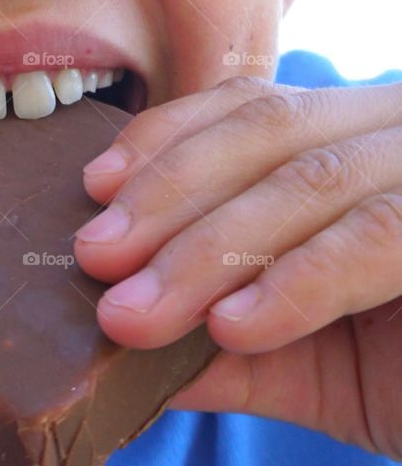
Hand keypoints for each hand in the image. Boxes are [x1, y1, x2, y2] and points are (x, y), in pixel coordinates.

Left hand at [74, 75, 401, 460]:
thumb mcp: (304, 357)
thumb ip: (220, 344)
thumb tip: (107, 348)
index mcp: (357, 138)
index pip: (249, 108)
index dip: (165, 140)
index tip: (94, 189)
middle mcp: (400, 130)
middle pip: (267, 134)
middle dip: (170, 196)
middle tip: (94, 258)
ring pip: (312, 180)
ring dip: (211, 247)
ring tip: (136, 312)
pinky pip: (374, 237)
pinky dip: (299, 281)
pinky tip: (235, 325)